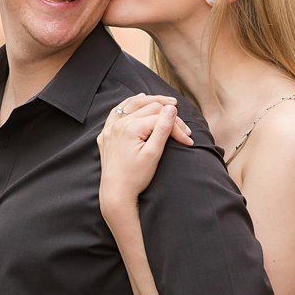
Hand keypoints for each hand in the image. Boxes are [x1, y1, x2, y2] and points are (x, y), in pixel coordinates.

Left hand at [97, 94, 193, 217]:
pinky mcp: (106, 135)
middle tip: (183, 126)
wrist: (116, 193)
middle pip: (148, 109)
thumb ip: (163, 128)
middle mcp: (118, 124)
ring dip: (149, 102)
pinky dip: (129, 105)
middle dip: (168, 116)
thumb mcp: (153, 153)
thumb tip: (171, 108)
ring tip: (166, 101)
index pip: (160, 118)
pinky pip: (117, 112)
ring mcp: (109, 129)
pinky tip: (138, 100)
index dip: (177, 127)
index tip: (188, 140)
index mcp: (130, 128)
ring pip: (132, 105)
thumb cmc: (136, 177)